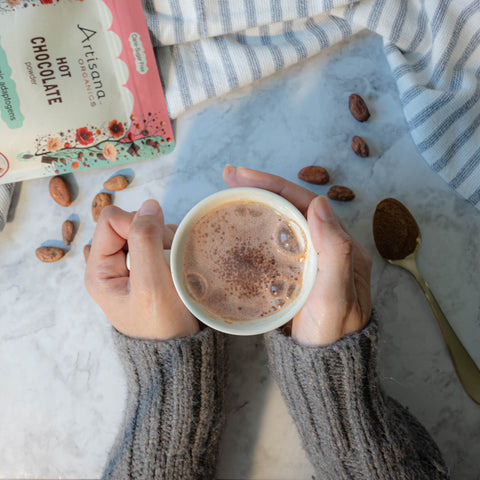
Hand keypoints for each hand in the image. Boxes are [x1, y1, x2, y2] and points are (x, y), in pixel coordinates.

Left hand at [84, 200, 198, 339]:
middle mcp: (111, 266)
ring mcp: (130, 268)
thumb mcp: (151, 284)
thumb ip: (145, 241)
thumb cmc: (163, 326)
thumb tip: (149, 205)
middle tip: (168, 259)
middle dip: (154, 233)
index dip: (137, 223)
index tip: (159, 242)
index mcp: (99, 271)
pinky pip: (158, 243)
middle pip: (128, 223)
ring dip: (165, 241)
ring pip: (146, 231)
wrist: (180, 353)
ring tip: (175, 266)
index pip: (111, 220)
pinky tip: (178, 265)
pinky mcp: (148, 270)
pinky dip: (171, 247)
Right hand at [223, 165, 371, 345]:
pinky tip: (240, 228)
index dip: (274, 184)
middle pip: (292, 207)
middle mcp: (327, 247)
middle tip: (229, 177)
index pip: (306, 203)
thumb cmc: (331, 336)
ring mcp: (310, 260)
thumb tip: (319, 202)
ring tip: (230, 194)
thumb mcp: (336, 297)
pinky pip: (276, 243)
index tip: (241, 175)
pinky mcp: (295, 273)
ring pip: (283, 222)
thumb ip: (335, 252)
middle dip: (262, 187)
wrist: (325, 368)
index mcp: (341, 246)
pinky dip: (257, 229)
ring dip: (258, 204)